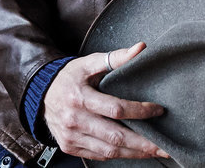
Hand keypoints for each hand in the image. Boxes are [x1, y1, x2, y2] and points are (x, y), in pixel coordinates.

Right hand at [42, 43, 169, 160]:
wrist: (40, 94)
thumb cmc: (69, 77)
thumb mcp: (89, 63)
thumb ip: (116, 58)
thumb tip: (141, 48)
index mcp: (80, 98)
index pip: (116, 109)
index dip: (140, 111)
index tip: (158, 110)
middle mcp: (75, 120)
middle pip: (115, 136)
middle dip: (143, 143)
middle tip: (165, 146)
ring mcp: (71, 136)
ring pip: (109, 151)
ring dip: (134, 153)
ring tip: (155, 151)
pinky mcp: (70, 147)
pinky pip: (98, 156)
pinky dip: (118, 155)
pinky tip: (133, 152)